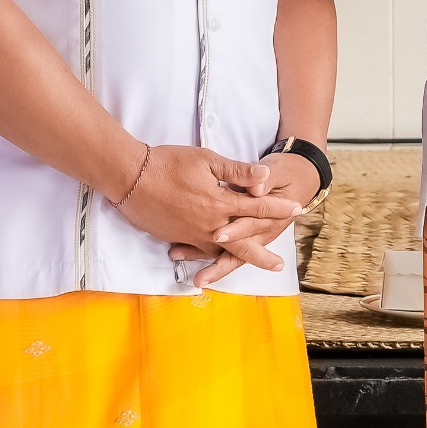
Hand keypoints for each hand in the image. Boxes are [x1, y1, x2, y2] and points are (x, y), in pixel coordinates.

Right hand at [125, 144, 301, 283]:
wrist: (129, 177)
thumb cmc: (167, 163)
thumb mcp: (206, 160)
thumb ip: (237, 172)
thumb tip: (265, 178)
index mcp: (220, 203)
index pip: (257, 207)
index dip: (278, 208)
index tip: (297, 210)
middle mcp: (210, 225)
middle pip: (243, 243)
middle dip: (262, 255)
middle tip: (279, 266)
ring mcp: (192, 235)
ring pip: (222, 251)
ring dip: (239, 260)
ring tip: (251, 267)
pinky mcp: (177, 237)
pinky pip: (200, 251)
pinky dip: (212, 257)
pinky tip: (217, 260)